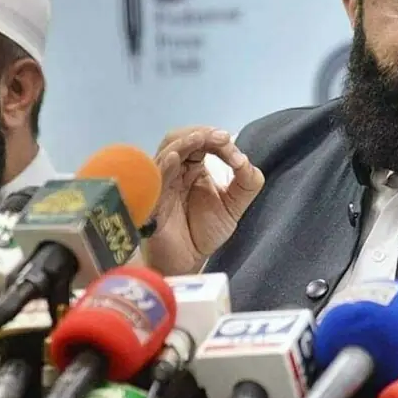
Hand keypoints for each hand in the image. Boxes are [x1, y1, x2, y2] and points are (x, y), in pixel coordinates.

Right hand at [145, 127, 263, 274]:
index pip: (201, 142)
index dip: (218, 141)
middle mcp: (174, 171)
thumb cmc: (204, 232)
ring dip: (184, 142)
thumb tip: (244, 160)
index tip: (237, 157)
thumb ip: (246, 182)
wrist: (188, 263)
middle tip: (222, 138)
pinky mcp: (151, 202)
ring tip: (202, 139)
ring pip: (165, 152)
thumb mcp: (234, 205)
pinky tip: (174, 158)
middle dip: (201, 134)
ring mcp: (161, 184)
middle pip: (179, 138)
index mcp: (192, 167)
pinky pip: (152, 180)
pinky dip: (162, 166)